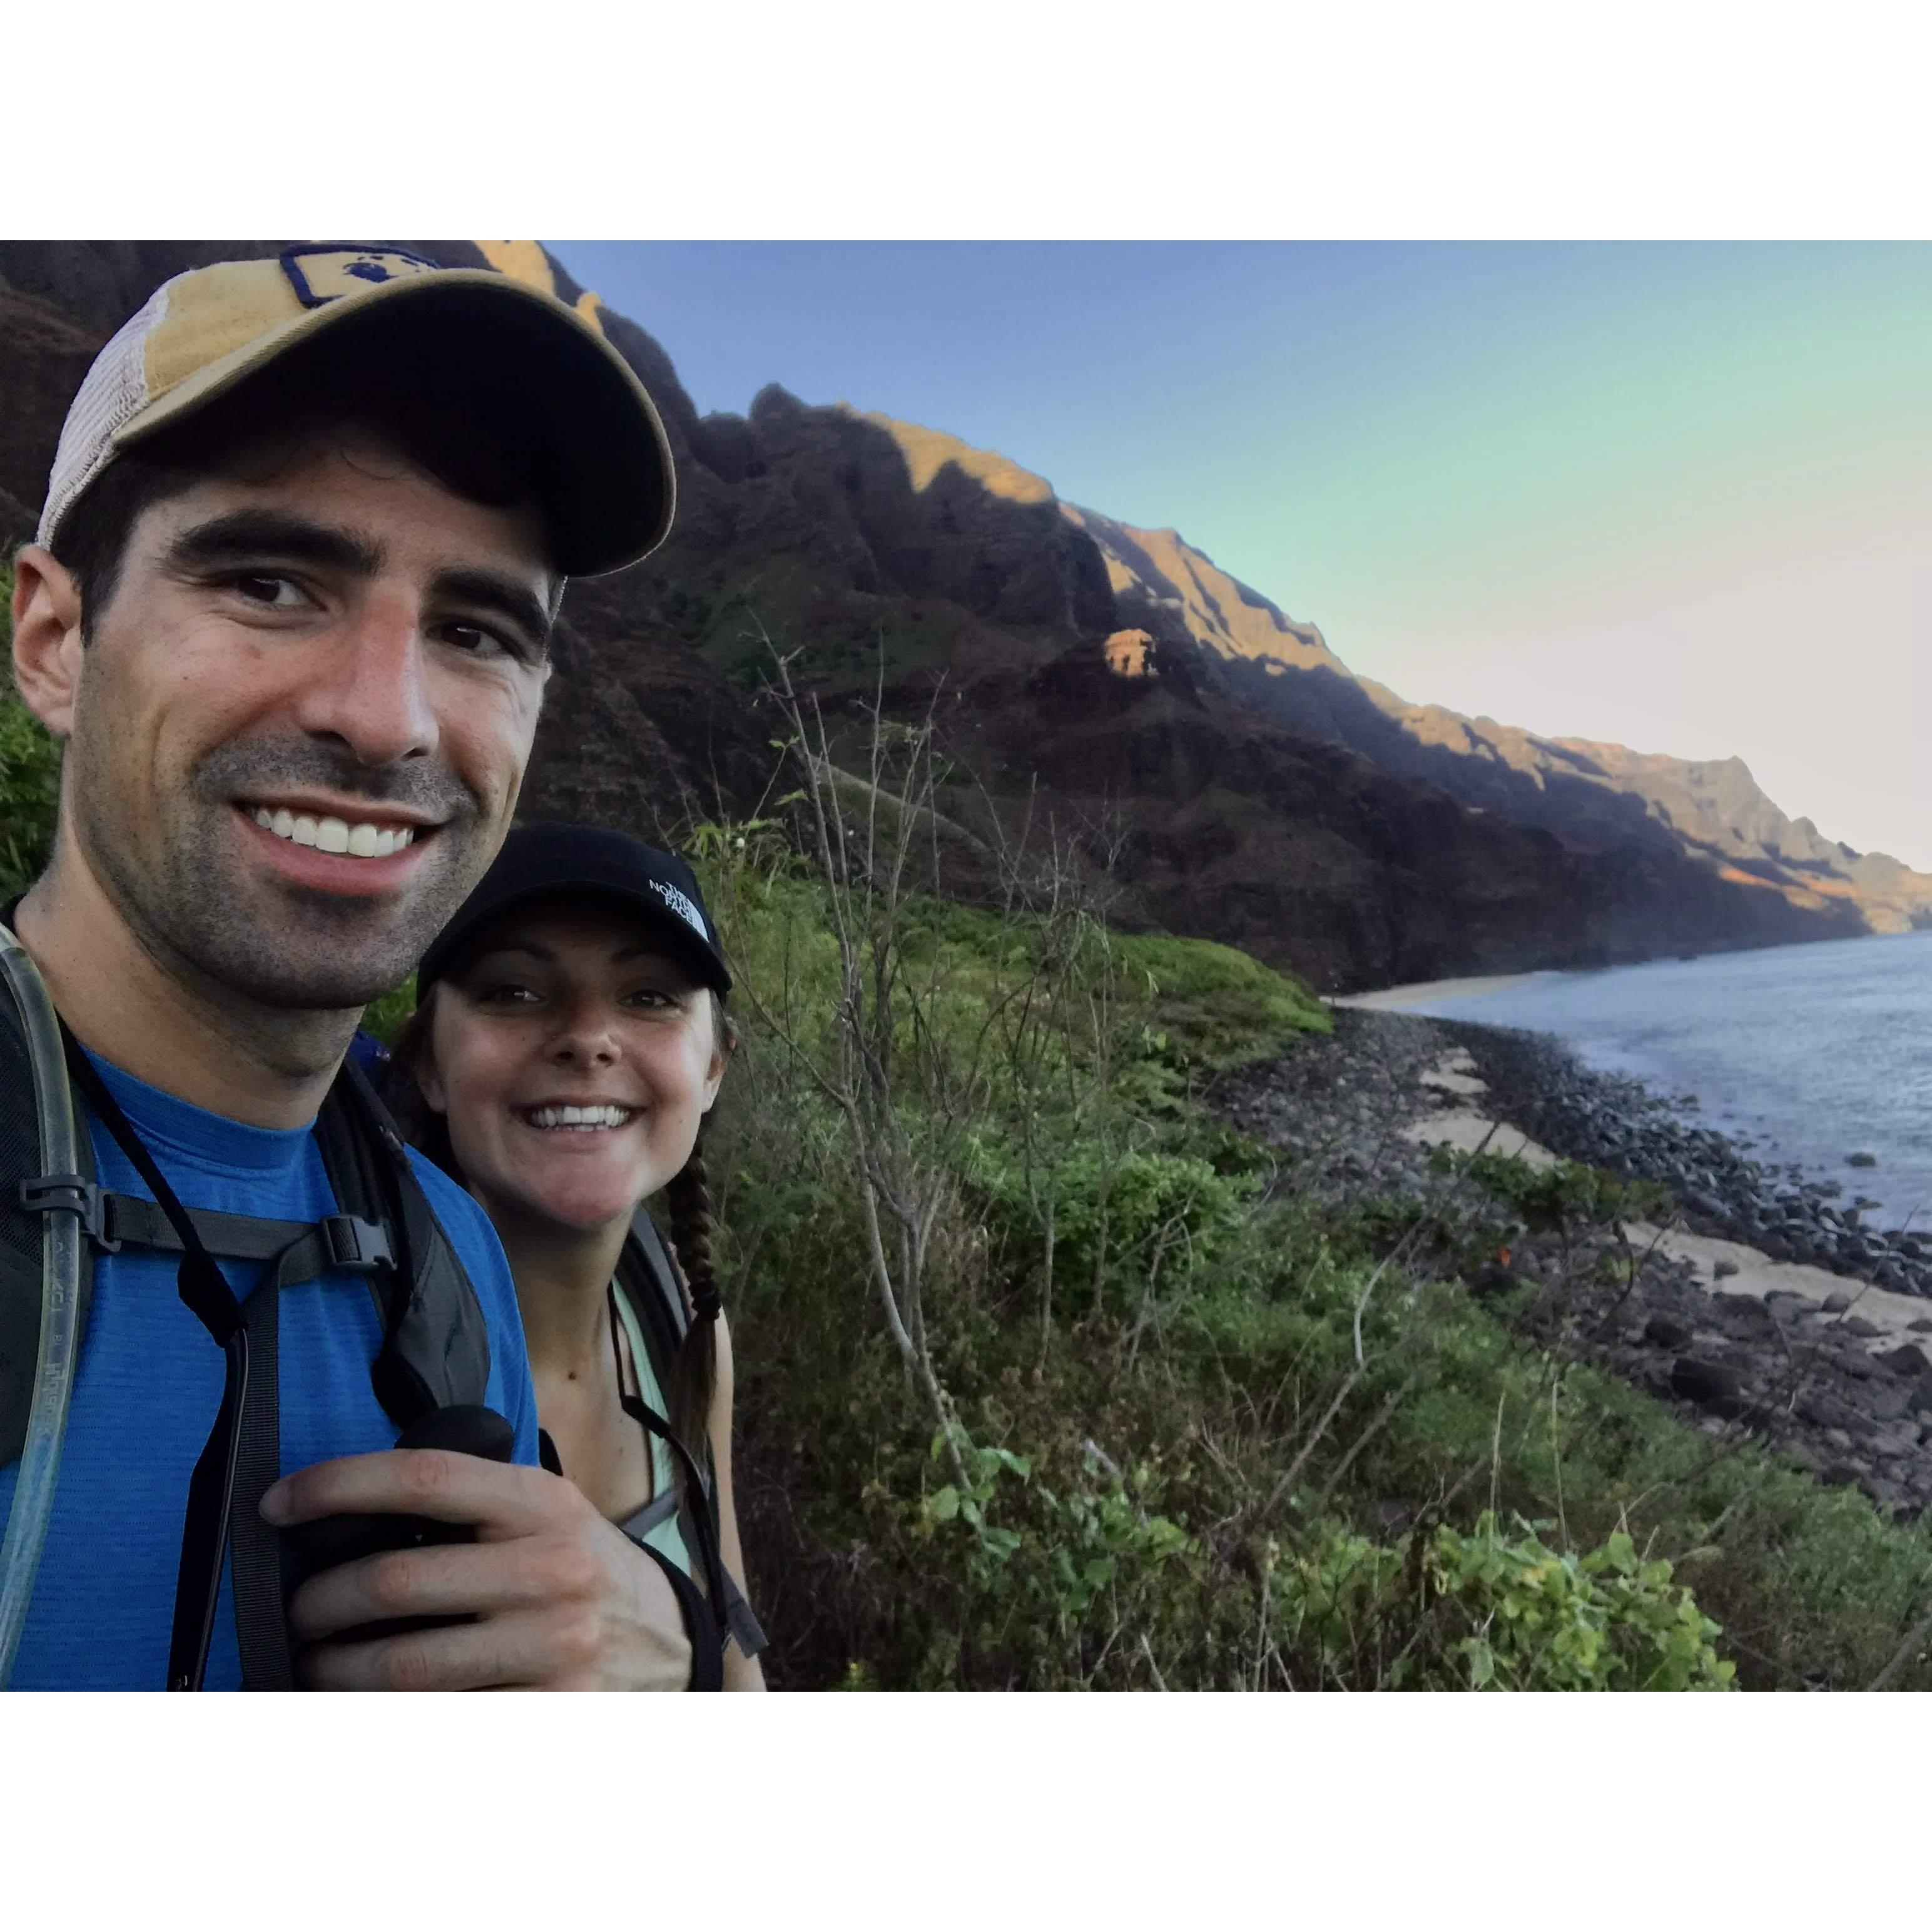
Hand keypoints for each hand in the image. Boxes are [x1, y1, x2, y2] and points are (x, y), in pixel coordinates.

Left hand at [262, 1448, 693, 1689]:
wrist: (673, 1642)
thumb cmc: (584, 1569)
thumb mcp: (547, 1513)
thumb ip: (471, 1504)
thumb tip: (347, 1516)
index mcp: (544, 1503)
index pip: (424, 1479)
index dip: (337, 1487)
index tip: (277, 1504)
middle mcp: (552, 1570)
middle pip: (394, 1583)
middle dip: (319, 1603)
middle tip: (299, 1613)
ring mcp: (554, 1647)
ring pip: (403, 1668)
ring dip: (335, 1673)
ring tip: (317, 1667)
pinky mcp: (551, 1713)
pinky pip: (440, 1722)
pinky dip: (385, 1718)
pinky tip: (365, 1708)